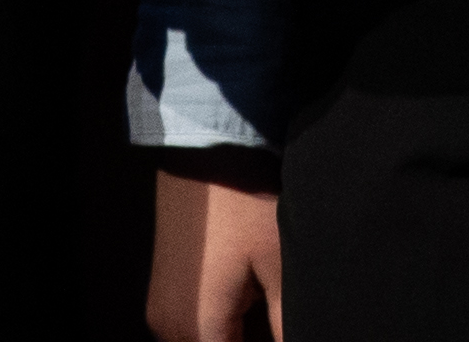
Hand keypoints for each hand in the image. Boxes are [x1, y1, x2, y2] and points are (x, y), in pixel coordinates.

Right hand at [148, 156, 284, 341]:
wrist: (205, 145)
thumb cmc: (246, 203)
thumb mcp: (279, 265)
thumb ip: (288, 325)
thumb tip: (306, 340)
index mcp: (197, 329)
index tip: (287, 327)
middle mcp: (168, 329)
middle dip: (257, 340)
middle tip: (282, 315)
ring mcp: (161, 309)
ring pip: (209, 340)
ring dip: (240, 335)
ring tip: (272, 306)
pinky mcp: (164, 289)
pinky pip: (196, 326)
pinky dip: (226, 324)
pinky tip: (256, 300)